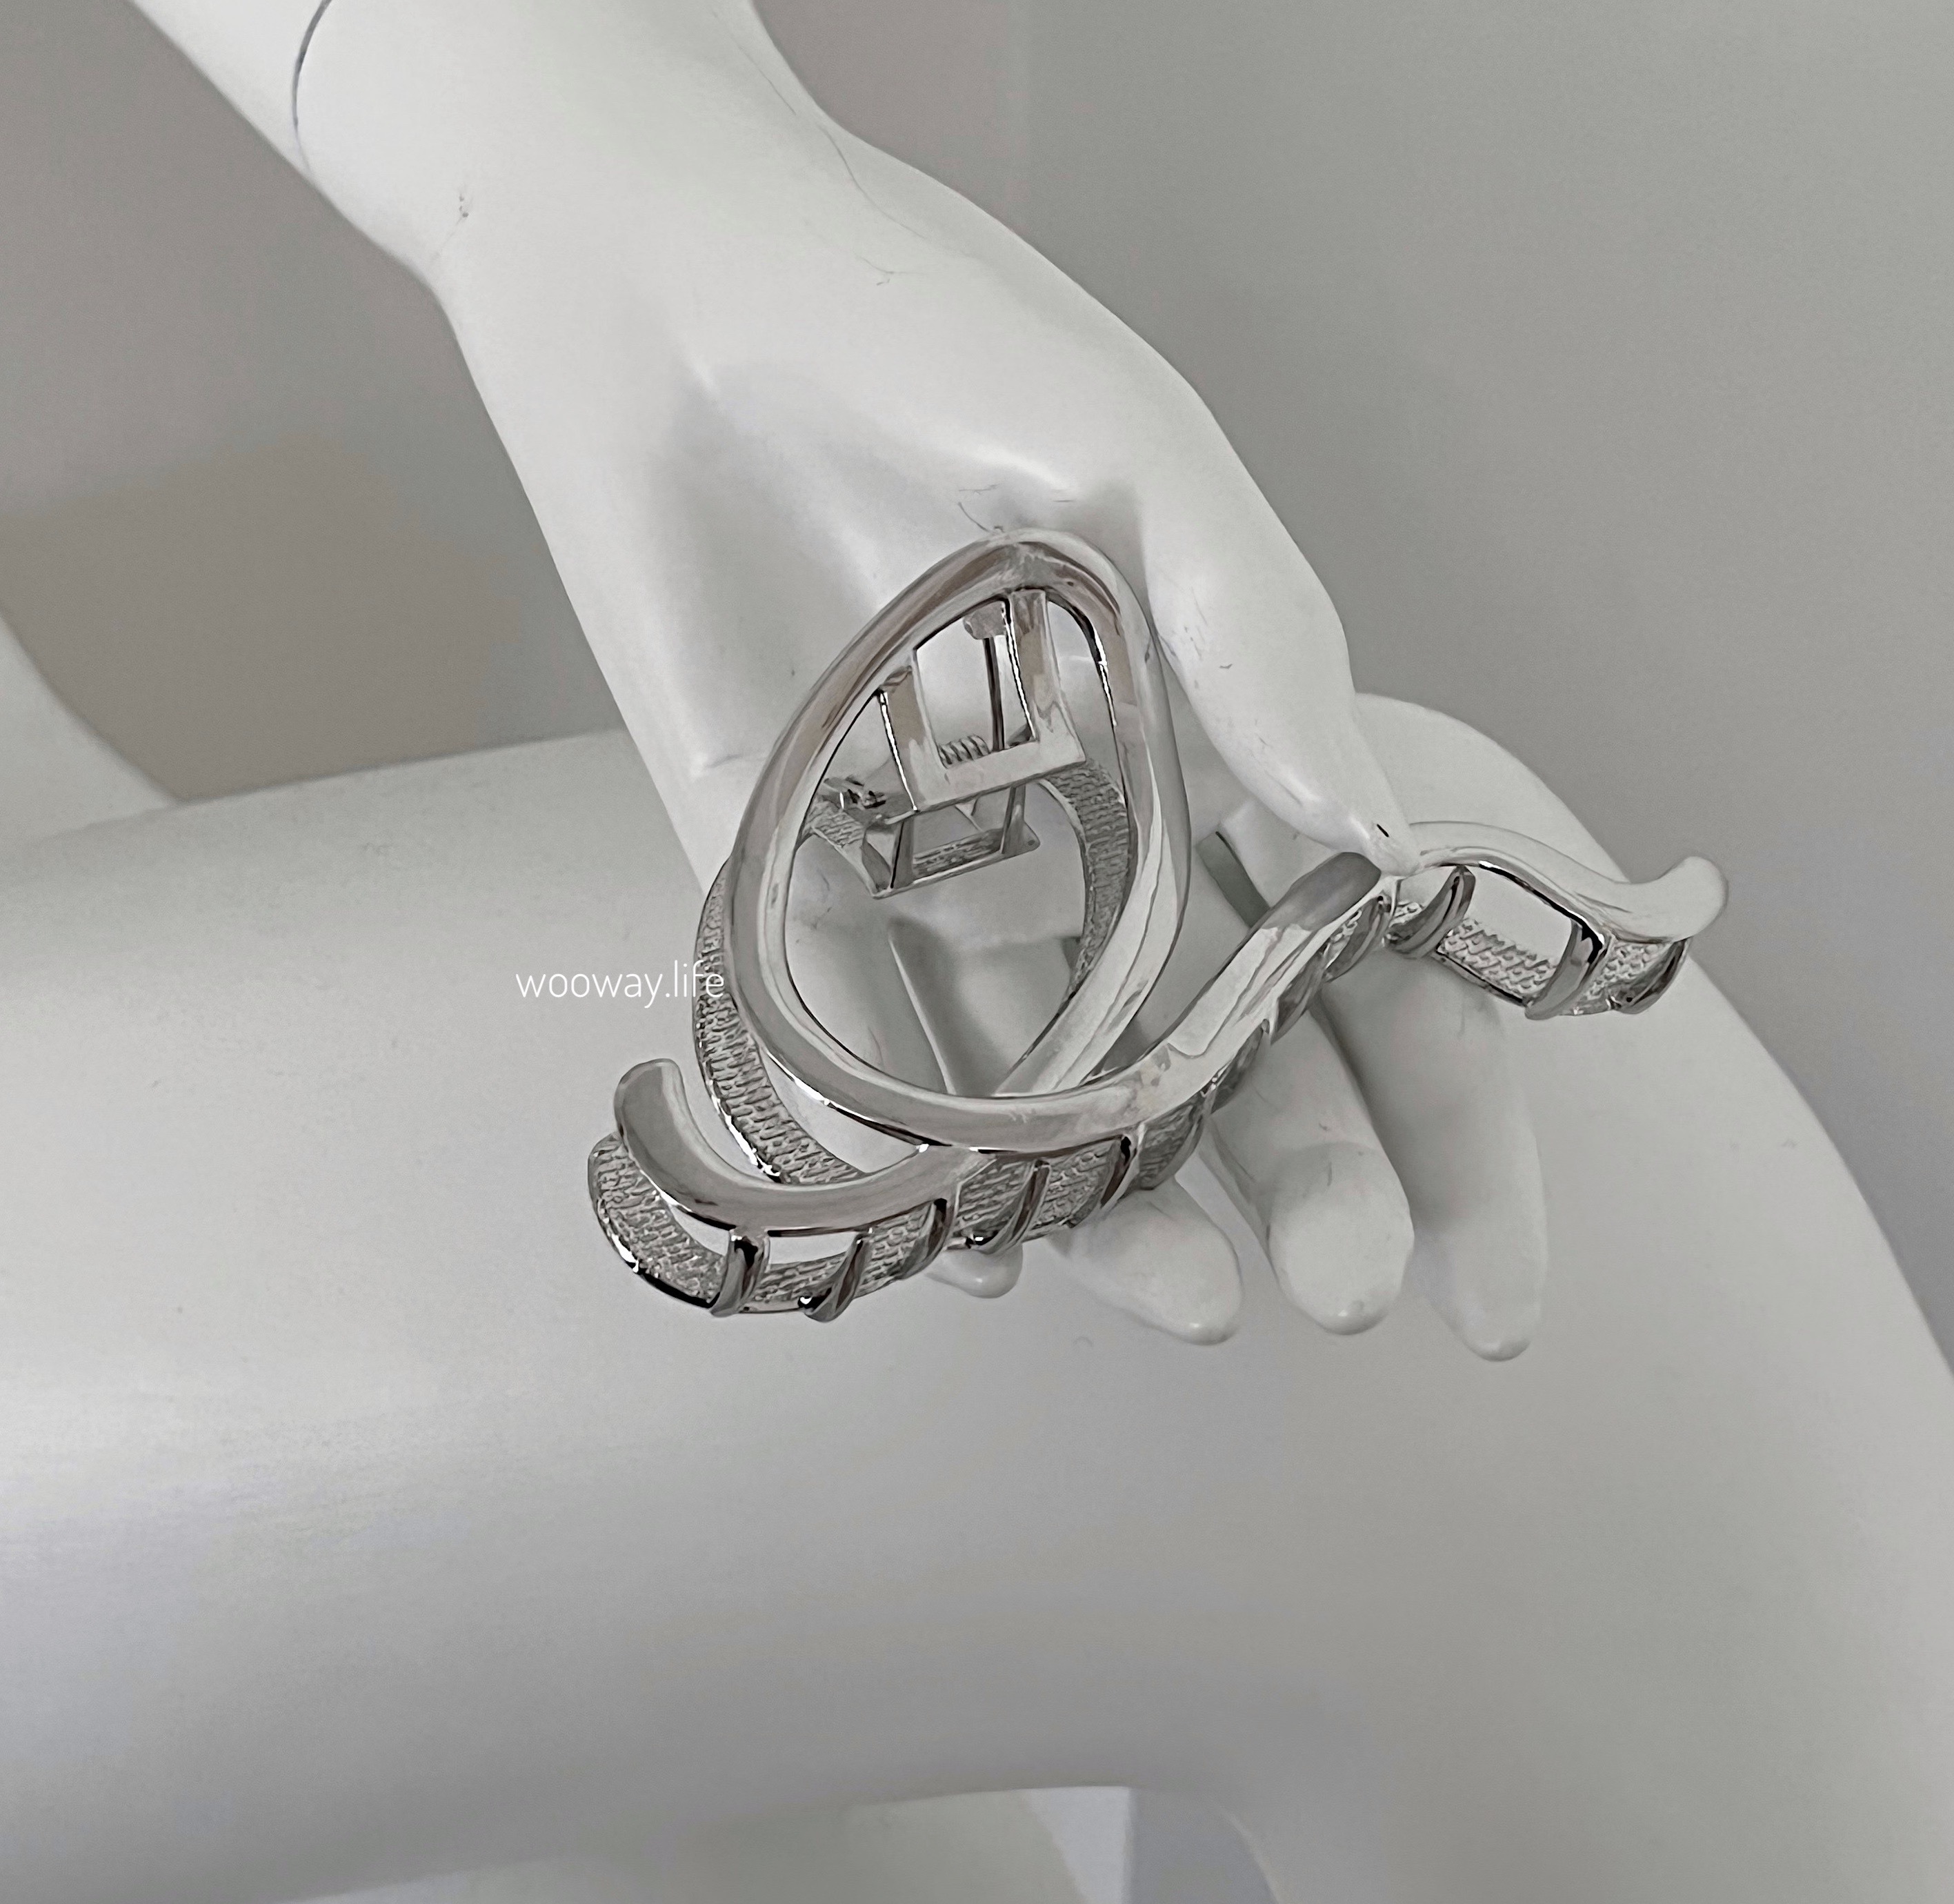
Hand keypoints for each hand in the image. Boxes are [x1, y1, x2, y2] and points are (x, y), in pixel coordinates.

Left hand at [297, 0, 1545, 1354]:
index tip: (1491, 1274)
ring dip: (1125, 1201)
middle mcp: (1089, 823)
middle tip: (1339, 1288)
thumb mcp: (1133, 452)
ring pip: (1053, 1081)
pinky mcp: (775, 878)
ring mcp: (934, 867)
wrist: (662, 279)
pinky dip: (916, 1152)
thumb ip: (1263, 636)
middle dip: (1307, 1175)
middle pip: (1230, 1046)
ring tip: (1196, 1302)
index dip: (1448, 1114)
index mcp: (1214, 730)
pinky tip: (985, 1249)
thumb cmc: (922, 323)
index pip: (1372, 954)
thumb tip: (1383, 845)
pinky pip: (854, 1047)